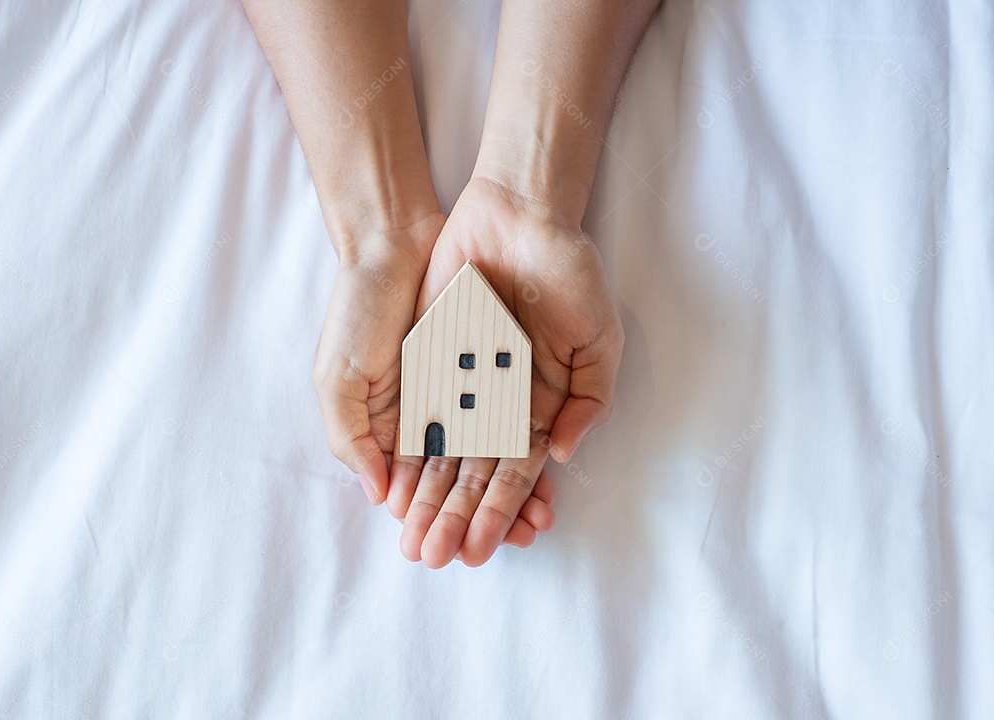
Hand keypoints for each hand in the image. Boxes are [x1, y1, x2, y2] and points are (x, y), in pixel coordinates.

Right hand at [314, 214, 558, 552]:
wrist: (395, 241)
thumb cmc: (357, 310)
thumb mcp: (338, 377)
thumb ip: (353, 437)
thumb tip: (379, 494)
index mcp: (388, 427)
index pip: (415, 488)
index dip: (432, 520)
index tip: (448, 553)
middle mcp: (430, 416)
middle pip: (459, 480)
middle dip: (476, 519)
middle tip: (496, 552)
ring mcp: (464, 391)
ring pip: (492, 454)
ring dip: (511, 494)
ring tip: (534, 527)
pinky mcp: (493, 365)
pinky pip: (516, 413)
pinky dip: (530, 445)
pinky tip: (549, 472)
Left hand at [387, 177, 624, 566]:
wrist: (517, 214)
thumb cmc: (568, 273)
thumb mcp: (598, 338)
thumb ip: (588, 400)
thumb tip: (561, 456)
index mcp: (540, 404)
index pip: (517, 473)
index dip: (500, 513)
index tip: (479, 549)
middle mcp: (498, 403)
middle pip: (474, 473)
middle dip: (455, 517)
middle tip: (435, 557)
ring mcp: (462, 383)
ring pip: (442, 453)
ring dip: (428, 498)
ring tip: (413, 539)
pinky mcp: (429, 360)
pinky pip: (416, 412)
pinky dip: (406, 452)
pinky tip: (394, 488)